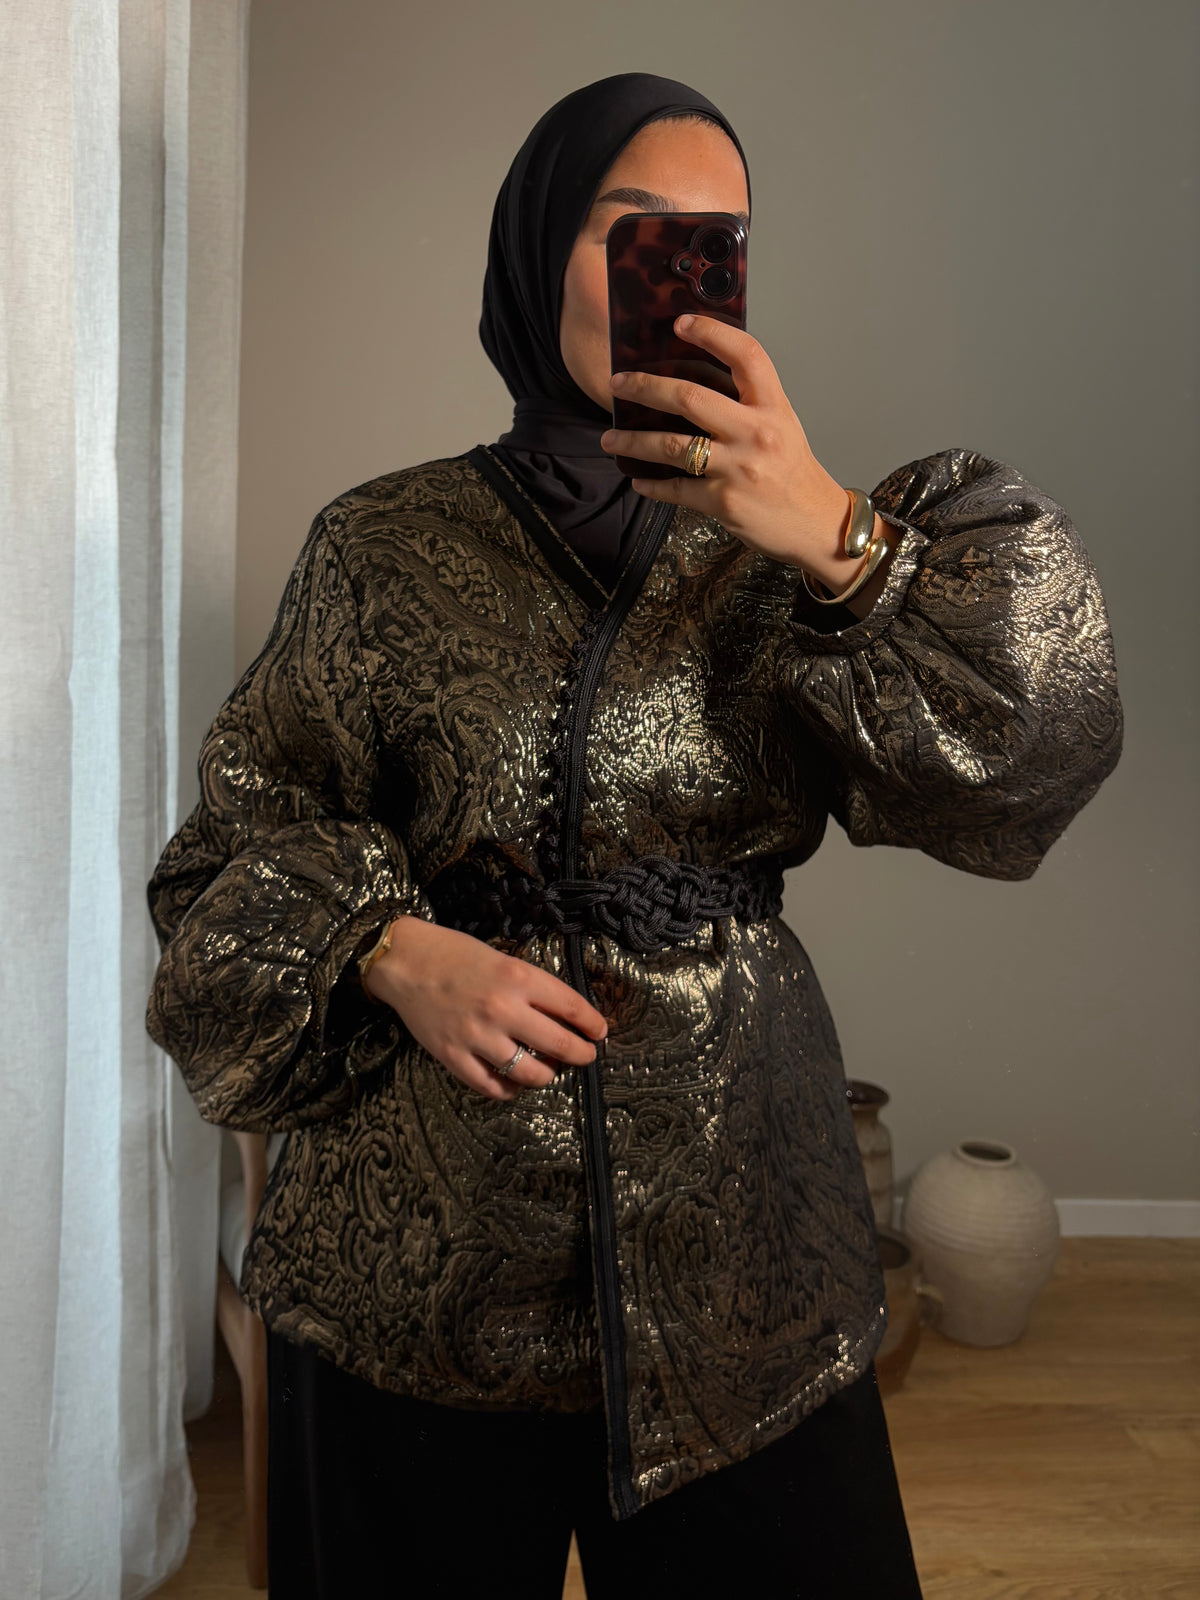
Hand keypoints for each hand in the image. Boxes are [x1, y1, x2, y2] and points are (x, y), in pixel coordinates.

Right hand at [362, 916, 607, 1100]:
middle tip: (585, 1056)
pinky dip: (511, 1090)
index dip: (592, 1024)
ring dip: (548, 1074)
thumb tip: (563, 1015)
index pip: (572, 1008)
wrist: (405, 961)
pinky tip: (515, 1083)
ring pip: (532, 1073)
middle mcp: (502, 1009)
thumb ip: (532, 987)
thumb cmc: (455, 954)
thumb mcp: (503, 959)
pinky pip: (493, 1087)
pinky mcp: (454, 1057)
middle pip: (561, 1045)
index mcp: (519, 978)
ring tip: (548, 1069)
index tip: (599, 1032)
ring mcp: (477, 1037)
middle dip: (581, 1055)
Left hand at [599, 314, 898, 612]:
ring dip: (633, 440)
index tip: (680, 323)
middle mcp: (756, 433)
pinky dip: (651, 484)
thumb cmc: (793, 472)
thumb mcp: (781, 425)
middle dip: (645, 387)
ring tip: (609, 438)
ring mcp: (738, 469)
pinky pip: (675, 489)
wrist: (816, 523)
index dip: (712, 333)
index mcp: (773, 406)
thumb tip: (697, 381)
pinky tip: (638, 479)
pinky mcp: (723, 502)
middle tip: (617, 384)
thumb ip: (748, 402)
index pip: (746, 355)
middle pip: (689, 398)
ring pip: (671, 446)